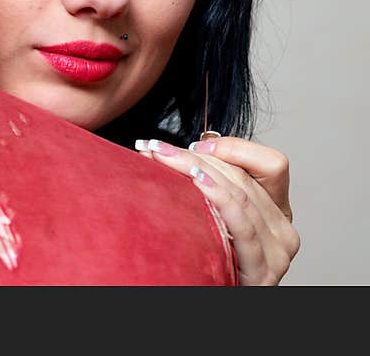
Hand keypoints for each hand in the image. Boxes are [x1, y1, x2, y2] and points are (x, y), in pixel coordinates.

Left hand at [135, 136, 299, 284]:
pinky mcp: (263, 269)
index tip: (194, 145)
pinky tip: (197, 183)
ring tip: (163, 158)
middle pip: (242, 177)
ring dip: (194, 170)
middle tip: (157, 147)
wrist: (209, 295)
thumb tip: (188, 150)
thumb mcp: (217, 214)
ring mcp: (278, 250)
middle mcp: (283, 228)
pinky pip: (242, 224)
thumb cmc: (210, 257)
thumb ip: (215, 185)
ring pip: (238, 194)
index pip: (273, 164)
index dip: (235, 148)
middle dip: (194, 158)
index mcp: (277, 209)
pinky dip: (219, 198)